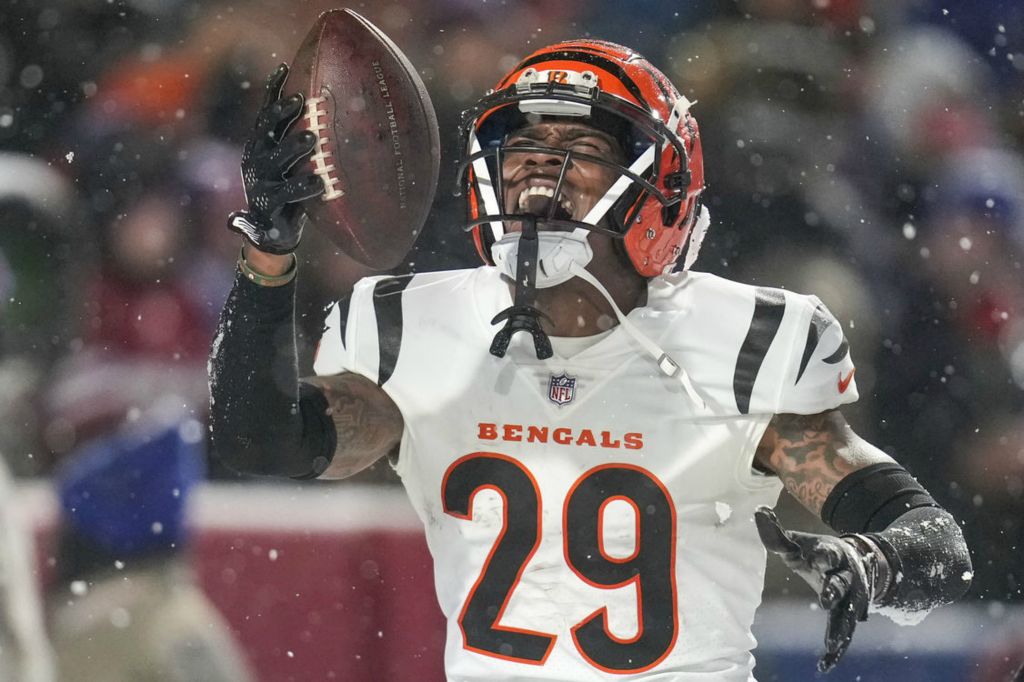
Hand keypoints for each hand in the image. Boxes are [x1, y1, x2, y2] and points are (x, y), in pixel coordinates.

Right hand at [228, 63, 323, 254]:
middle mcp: (256, 158)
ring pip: (276, 159)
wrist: (270, 234)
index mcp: (261, 145)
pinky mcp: (269, 204)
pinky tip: (319, 182)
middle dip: (281, 113)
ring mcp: (260, 181)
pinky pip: (287, 193)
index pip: (265, 113)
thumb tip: (326, 113)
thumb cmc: (290, 192)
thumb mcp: (293, 165)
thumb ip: (300, 142)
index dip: (273, 91)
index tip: (284, 69)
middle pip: (267, 130)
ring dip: (293, 147)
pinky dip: (303, 187)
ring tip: (311, 137)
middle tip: (300, 100)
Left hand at [755, 507, 877, 672]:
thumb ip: (777, 535)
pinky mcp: (850, 615)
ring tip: (832, 643)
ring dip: (841, 627)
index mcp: (832, 554)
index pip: (828, 553)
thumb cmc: (819, 554)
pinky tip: (826, 664)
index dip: (823, 555)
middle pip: (841, 583)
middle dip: (834, 589)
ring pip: (847, 613)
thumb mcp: (799, 544)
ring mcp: (851, 598)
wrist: (859, 562)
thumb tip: (758, 511)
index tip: (818, 557)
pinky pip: (845, 633)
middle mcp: (845, 576)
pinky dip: (837, 649)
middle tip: (825, 598)